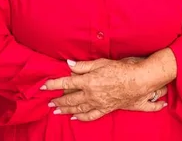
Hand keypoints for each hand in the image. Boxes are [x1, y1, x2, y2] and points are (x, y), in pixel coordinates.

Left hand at [43, 58, 166, 120]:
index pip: (65, 83)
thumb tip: (69, 65)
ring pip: (77, 108)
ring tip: (56, 111)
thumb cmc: (120, 69)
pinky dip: (81, 118)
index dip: (53, 84)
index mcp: (87, 81)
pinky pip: (90, 115)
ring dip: (65, 110)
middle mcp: (90, 94)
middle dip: (57, 101)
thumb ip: (83, 66)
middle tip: (49, 102)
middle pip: (69, 99)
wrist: (138, 81)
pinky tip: (75, 118)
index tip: (43, 86)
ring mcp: (97, 103)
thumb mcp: (100, 63)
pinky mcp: (105, 108)